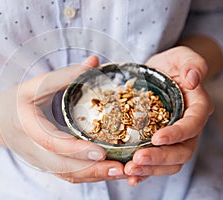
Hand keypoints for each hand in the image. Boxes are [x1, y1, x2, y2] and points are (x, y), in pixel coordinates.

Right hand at [0, 56, 128, 182]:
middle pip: (63, 167)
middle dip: (92, 170)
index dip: (76, 149)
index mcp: (27, 125)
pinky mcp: (46, 165)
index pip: (51, 142)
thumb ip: (66, 75)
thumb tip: (94, 62)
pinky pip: (68, 175)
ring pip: (68, 175)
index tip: (100, 151)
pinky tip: (107, 172)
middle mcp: (32, 149)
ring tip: (120, 173)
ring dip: (94, 176)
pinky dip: (88, 176)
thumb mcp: (36, 84)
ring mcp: (39, 161)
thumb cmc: (17, 100)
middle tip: (120, 168)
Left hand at [124, 46, 213, 184]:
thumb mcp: (181, 57)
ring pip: (169, 162)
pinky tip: (131, 175)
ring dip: (151, 169)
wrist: (159, 73)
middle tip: (137, 160)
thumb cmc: (171, 65)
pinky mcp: (159, 143)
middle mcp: (187, 128)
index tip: (157, 139)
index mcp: (196, 109)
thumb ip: (192, 64)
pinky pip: (156, 162)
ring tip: (130, 170)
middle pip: (181, 152)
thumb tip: (193, 79)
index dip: (177, 135)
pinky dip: (145, 171)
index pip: (192, 126)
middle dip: (159, 159)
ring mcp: (174, 138)